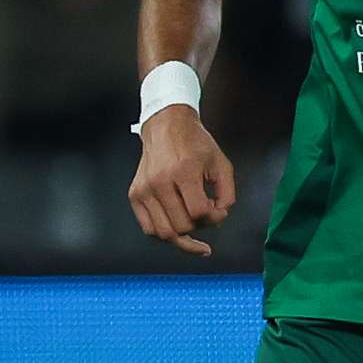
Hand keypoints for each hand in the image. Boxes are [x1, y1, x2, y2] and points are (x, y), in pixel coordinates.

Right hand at [127, 105, 235, 257]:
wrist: (166, 126)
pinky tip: (177, 227)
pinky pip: (149, 229)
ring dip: (183, 236)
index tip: (218, 211)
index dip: (214, 217)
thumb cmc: (194, 143)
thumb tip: (219, 218)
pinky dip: (165, 233)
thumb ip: (227, 194)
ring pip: (164, 233)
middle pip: (182, 225)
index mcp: (183, 170)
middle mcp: (160, 181)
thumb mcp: (221, 163)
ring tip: (193, 229)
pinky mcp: (135, 194)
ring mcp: (144, 189)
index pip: (198, 212)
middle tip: (206, 214)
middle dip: (200, 225)